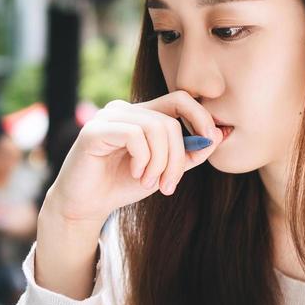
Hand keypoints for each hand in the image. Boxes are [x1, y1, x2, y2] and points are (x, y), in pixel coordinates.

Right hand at [42, 92, 221, 227]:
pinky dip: (143, 159)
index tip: (210, 141)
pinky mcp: (94, 130)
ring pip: (155, 128)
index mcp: (143, 114)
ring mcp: (108, 117)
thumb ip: (189, 154)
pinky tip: (136, 174)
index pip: (180, 99)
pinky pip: (134, 135)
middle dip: (178, 157)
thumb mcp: (164, 170)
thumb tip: (218, 135)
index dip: (201, 117)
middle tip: (169, 185)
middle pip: (170, 121)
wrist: (85, 205)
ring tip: (150, 183)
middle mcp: (125, 110)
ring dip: (160, 163)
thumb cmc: (122, 185)